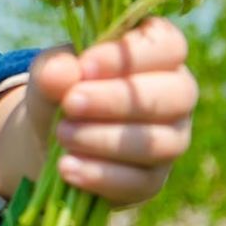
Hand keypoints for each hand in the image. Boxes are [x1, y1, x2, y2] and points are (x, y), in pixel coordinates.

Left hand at [23, 16, 197, 207]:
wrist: (49, 136)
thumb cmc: (61, 88)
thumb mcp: (50, 71)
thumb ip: (54, 68)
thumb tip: (62, 74)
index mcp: (157, 52)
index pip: (167, 45)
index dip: (129, 56)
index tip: (85, 66)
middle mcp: (176, 93)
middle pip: (174, 94)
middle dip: (117, 100)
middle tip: (71, 103)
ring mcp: (171, 139)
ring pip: (157, 142)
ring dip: (104, 139)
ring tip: (62, 134)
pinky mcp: (153, 178)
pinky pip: (140, 181)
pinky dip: (100, 174)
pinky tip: (68, 167)